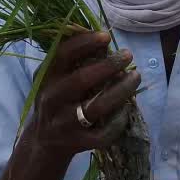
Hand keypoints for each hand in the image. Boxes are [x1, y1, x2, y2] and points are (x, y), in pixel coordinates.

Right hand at [23, 30, 139, 158]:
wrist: (43, 143)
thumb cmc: (56, 102)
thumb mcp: (53, 79)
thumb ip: (71, 60)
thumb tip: (100, 38)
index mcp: (46, 79)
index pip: (62, 56)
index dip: (84, 43)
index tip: (106, 36)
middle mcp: (53, 100)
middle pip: (82, 80)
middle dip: (108, 65)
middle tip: (128, 55)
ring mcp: (65, 123)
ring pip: (97, 106)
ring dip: (121, 90)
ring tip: (136, 76)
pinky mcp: (78, 142)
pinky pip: (104, 132)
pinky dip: (119, 120)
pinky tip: (127, 109)